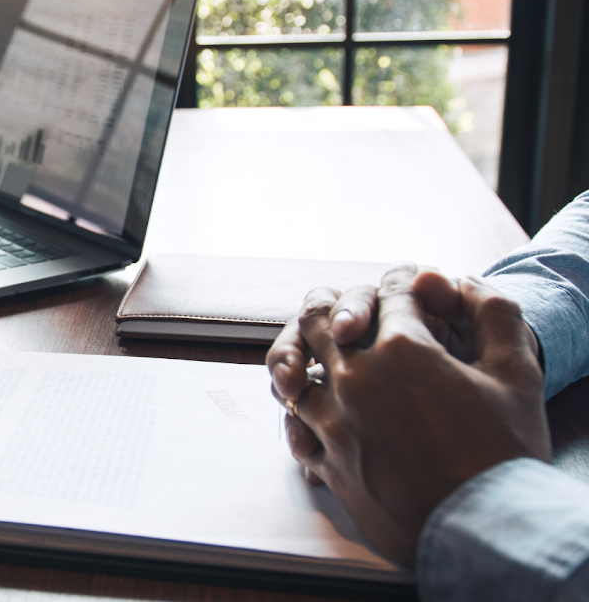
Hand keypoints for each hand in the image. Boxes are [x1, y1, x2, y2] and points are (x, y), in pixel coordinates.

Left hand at [266, 266, 550, 566]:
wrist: (486, 528)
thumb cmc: (504, 452)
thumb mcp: (516, 372)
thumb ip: (491, 313)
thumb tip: (458, 281)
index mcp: (402, 349)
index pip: (389, 296)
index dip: (402, 287)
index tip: (409, 292)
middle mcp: (356, 379)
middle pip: (318, 320)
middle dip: (332, 308)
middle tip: (343, 315)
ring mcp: (334, 423)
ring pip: (294, 373)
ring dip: (302, 359)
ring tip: (312, 360)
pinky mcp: (328, 462)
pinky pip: (295, 428)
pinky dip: (299, 415)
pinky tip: (310, 413)